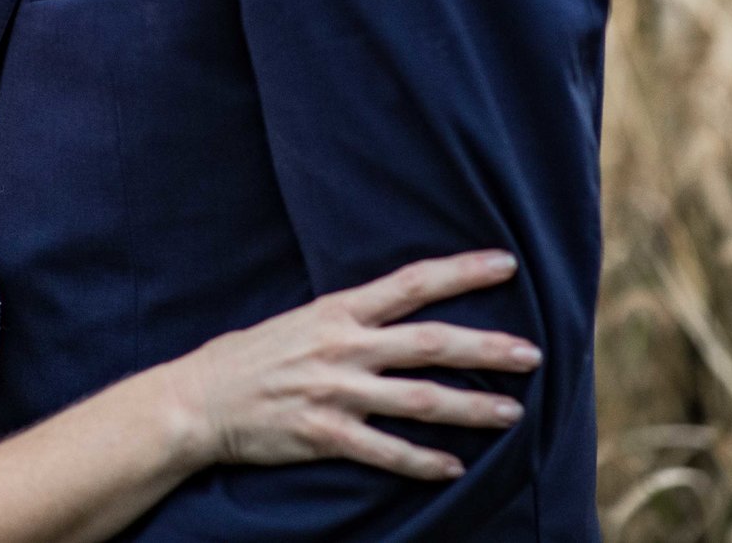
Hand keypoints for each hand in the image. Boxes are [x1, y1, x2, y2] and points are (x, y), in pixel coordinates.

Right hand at [167, 251, 539, 479]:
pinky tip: (456, 467)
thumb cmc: (248, 357)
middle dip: (487, 347)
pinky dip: (424, 461)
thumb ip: (347, 319)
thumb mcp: (298, 320)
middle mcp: (342, 347)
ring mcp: (335, 393)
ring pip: (420, 400)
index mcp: (337, 312)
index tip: (506, 264)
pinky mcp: (325, 435)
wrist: (198, 401)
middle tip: (534, 353)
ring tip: (514, 412)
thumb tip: (396, 312)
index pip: (411, 283)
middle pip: (430, 343)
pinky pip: (386, 451)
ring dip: (472, 407)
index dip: (461, 272)